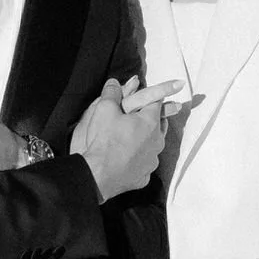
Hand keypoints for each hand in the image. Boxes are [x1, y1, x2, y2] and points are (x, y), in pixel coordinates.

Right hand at [69, 77, 171, 201]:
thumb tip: (113, 82)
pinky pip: (144, 164)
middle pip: (160, 124)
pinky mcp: (144, 176)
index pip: (157, 102)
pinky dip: (139, 160)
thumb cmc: (104, 140)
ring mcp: (152, 160)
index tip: (156, 92)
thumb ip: (112, 93)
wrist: (98, 174)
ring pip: (154, 146)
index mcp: (150, 121)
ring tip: (139, 136)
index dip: (154, 95)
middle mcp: (156, 141)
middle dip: (154, 117)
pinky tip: (130, 159)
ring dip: (148, 140)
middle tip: (147, 114)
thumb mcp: (104, 109)